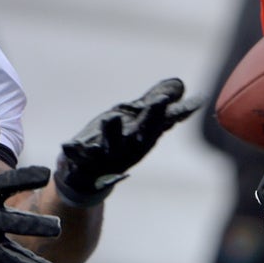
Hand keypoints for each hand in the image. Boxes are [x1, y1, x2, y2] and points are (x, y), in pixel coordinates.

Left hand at [53, 78, 201, 205]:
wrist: (86, 177)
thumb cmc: (114, 143)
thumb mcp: (135, 120)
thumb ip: (155, 104)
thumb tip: (180, 85)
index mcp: (144, 137)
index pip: (164, 122)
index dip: (180, 112)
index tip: (196, 101)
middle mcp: (129, 148)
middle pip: (143, 132)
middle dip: (152, 117)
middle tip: (160, 100)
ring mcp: (106, 155)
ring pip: (111, 144)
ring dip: (112, 131)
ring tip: (111, 117)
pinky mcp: (83, 160)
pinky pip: (78, 156)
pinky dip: (73, 151)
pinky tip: (67, 144)